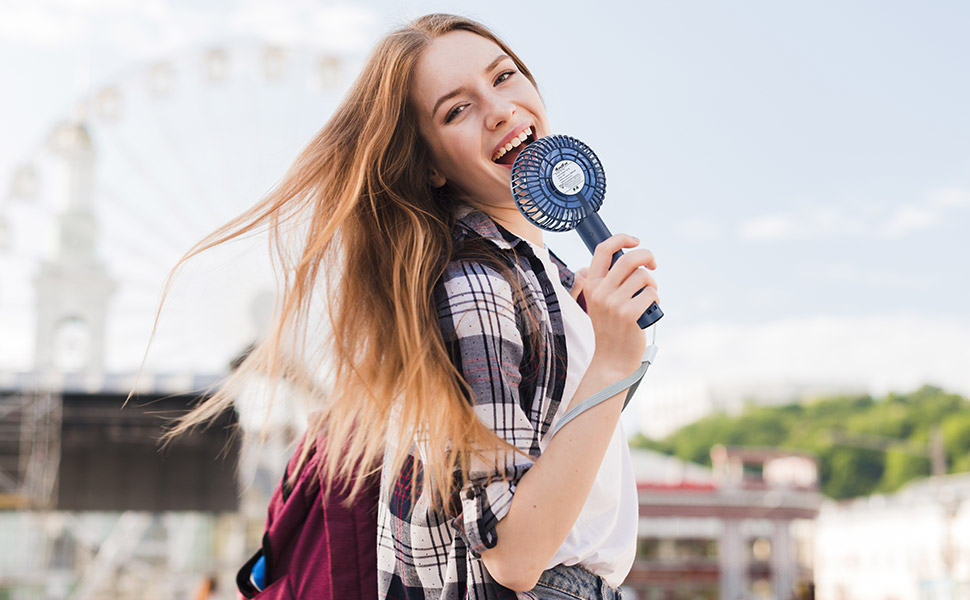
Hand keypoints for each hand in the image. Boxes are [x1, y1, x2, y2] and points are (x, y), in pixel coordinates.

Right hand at [582, 234, 657, 375]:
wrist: (612, 359)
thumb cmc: (611, 327)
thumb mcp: (600, 301)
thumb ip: (609, 280)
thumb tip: (631, 258)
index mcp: (591, 285)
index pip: (603, 250)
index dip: (621, 239)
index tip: (635, 241)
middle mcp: (600, 292)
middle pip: (630, 259)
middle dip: (647, 257)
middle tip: (653, 265)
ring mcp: (614, 303)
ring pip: (644, 277)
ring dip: (652, 284)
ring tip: (649, 297)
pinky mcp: (629, 314)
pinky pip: (652, 293)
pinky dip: (655, 300)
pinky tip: (648, 311)